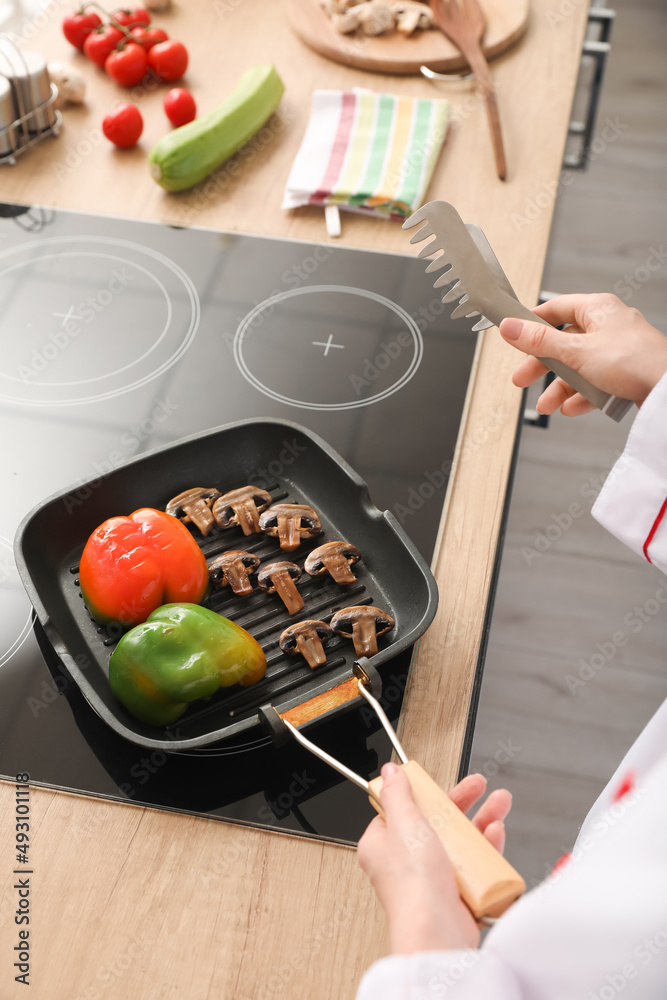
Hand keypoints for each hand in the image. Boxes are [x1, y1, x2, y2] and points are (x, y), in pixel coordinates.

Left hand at [357, 764, 511, 954]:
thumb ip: (397, 793)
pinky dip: (485, 849)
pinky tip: (495, 835)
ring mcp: (431, 878)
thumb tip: (389, 772)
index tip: (438, 784)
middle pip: (436, 822)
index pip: (401, 810)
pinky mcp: (455, 895)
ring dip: (481, 820)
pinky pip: (472, 866)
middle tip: (478, 786)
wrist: (436, 930)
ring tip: (499, 804)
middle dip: (462, 802)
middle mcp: (405, 862)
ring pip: (458, 842)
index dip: (422, 794)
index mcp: (382, 844)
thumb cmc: (412, 884)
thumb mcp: (403, 822)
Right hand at [499, 293, 666, 415]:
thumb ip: (540, 341)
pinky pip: (596, 382)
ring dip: (559, 388)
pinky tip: (571, 408)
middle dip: (542, 366)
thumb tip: (510, 327)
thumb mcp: (576, 351)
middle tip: (522, 379)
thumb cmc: (633, 360)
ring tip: (547, 405)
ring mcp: (617, 351)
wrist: (666, 389)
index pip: (556, 308)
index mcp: (597, 309)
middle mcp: (608, 326)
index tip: (514, 335)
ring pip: (578, 367)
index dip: (532, 322)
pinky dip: (581, 395)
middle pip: (563, 343)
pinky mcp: (625, 373)